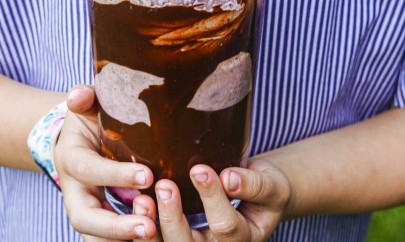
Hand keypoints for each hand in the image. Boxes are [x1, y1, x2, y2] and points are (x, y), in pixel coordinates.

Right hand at [55, 85, 158, 240]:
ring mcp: (87, 210)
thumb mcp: (88, 105)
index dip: (115, 175)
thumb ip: (85, 97)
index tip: (147, 176)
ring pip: (95, 237)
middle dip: (114, 226)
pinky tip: (156, 239)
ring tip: (153, 235)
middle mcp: (74, 191)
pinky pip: (109, 241)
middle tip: (148, 226)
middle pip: (84, 217)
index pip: (89, 170)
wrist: (84, 142)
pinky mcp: (102, 223)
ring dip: (122, 239)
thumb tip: (79, 95)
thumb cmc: (92, 121)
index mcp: (71, 159)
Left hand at [137, 159, 292, 241]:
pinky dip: (140, 228)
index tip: (199, 169)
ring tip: (142, 201)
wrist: (257, 197)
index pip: (226, 227)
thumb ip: (254, 184)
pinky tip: (133, 207)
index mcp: (244, 238)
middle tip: (164, 185)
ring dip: (149, 229)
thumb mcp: (271, 185)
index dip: (211, 199)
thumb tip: (229, 178)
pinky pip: (156, 239)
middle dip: (173, 217)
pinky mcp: (177, 239)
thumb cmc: (265, 190)